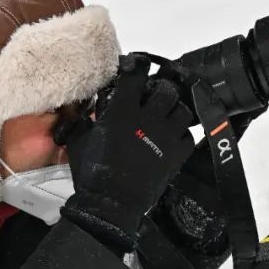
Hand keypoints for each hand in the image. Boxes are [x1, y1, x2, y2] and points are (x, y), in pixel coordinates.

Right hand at [61, 54, 194, 250]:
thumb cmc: (92, 173)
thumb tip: (84, 114)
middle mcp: (148, 119)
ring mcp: (165, 137)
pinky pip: (189, 137)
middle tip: (156, 96)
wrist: (111, 204)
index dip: (139, 66)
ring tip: (168, 116)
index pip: (137, 74)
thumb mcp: (78, 142)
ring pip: (184, 110)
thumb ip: (83, 122)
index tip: (139, 65)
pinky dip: (183, 135)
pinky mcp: (176, 155)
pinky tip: (173, 139)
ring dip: (176, 110)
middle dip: (163, 89)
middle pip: (168, 89)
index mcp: (122, 111)